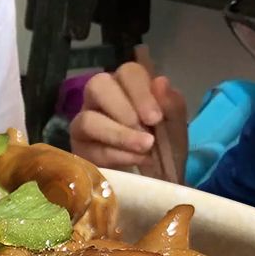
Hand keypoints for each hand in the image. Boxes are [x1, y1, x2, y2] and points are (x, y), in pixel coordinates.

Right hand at [69, 63, 189, 182]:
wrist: (156, 182)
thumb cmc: (164, 149)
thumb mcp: (175, 128)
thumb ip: (172, 106)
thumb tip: (160, 82)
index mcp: (128, 87)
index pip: (128, 72)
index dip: (140, 91)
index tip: (155, 118)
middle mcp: (101, 99)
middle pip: (97, 85)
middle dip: (123, 109)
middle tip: (147, 132)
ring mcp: (85, 122)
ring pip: (87, 118)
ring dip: (118, 134)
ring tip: (144, 148)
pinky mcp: (79, 148)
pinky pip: (89, 147)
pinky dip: (115, 154)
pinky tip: (135, 161)